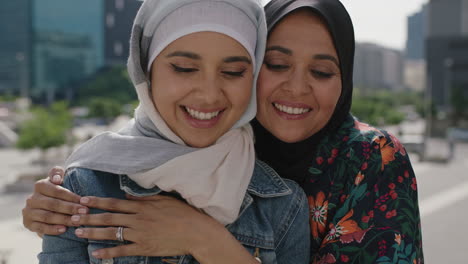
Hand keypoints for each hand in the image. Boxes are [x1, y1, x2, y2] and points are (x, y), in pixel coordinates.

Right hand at [22, 166, 87, 235]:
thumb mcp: (59, 180)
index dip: (71, 196)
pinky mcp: (27, 223)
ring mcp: (28, 211)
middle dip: (70, 208)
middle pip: (53, 204)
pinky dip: (52, 229)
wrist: (48, 209)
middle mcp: (32, 198)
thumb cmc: (59, 192)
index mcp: (40, 185)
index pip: (57, 191)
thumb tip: (57, 179)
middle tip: (85, 212)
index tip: (85, 201)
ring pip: (47, 216)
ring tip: (78, 222)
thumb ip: (58, 174)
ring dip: (64, 219)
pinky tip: (64, 230)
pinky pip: (40, 228)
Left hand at [71, 194, 219, 258]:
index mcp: (143, 206)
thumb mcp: (164, 200)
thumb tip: (127, 193)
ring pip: (112, 233)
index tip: (83, 200)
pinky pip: (122, 250)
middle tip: (73, 216)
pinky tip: (95, 253)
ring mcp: (140, 234)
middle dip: (89, 217)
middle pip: (109, 217)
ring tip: (79, 232)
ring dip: (93, 232)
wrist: (196, 232)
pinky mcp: (144, 248)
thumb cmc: (182, 214)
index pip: (115, 203)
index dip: (98, 202)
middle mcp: (138, 219)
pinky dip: (108, 252)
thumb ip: (145, 197)